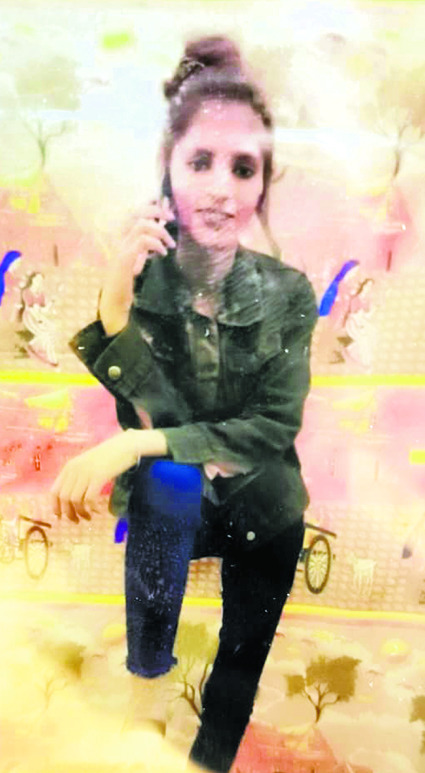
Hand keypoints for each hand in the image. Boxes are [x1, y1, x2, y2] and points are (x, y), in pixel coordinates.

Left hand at [51, 431, 138, 521]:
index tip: (60, 517)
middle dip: (69, 513)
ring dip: (81, 513)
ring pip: (75, 500)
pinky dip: (92, 508)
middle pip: (64, 498)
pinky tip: (98, 511)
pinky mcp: (98, 476)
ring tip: (89, 517)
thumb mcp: (87, 465)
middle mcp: (74, 470)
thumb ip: (77, 477)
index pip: (54, 491)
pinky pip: (90, 499)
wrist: (125, 446)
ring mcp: (86, 472)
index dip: (55, 507)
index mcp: (69, 467)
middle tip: (77, 521)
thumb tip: (70, 500)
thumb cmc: (108, 457)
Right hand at [100, 197, 175, 334]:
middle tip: (171, 218)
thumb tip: (159, 234)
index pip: (132, 212)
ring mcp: (120, 247)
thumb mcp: (136, 259)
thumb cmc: (125, 282)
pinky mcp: (124, 258)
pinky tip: (163, 254)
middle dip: (156, 210)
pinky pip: (143, 241)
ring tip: (170, 244)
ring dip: (160, 231)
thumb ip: (144, 246)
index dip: (149, 206)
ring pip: (141, 225)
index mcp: (119, 237)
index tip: (165, 211)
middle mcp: (117, 239)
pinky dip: (157, 244)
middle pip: (135, 212)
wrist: (114, 301)